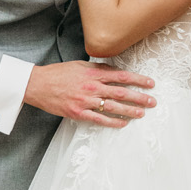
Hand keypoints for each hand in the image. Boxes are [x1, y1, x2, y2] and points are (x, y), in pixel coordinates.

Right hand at [24, 60, 155, 128]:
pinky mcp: (79, 113)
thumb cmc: (58, 74)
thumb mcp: (80, 65)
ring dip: (130, 111)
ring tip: (142, 113)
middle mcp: (92, 88)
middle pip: (121, 93)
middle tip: (152, 101)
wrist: (38, 85)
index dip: (138, 80)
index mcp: (93, 74)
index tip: (150, 83)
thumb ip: (98, 69)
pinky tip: (123, 123)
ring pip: (113, 107)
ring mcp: (86, 102)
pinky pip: (100, 120)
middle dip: (139, 98)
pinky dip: (113, 122)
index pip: (122, 76)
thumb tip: (115, 70)